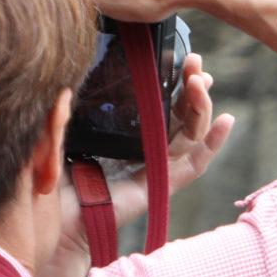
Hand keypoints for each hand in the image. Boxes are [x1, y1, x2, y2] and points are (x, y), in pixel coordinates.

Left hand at [49, 53, 237, 276]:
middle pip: (180, 115)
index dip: (171, 81)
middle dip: (191, 86)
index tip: (177, 56)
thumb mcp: (57, 132)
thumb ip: (64, 109)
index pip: (157, 105)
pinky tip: (226, 120)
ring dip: (201, 105)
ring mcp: (155, 170)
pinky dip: (213, 145)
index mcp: (123, 136)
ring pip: (190, 134)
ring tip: (204, 79)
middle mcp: (144, 151)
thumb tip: (65, 79)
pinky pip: (193, 165)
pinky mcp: (160, 187)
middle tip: (195, 60)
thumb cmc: (50, 179)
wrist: (50, 220)